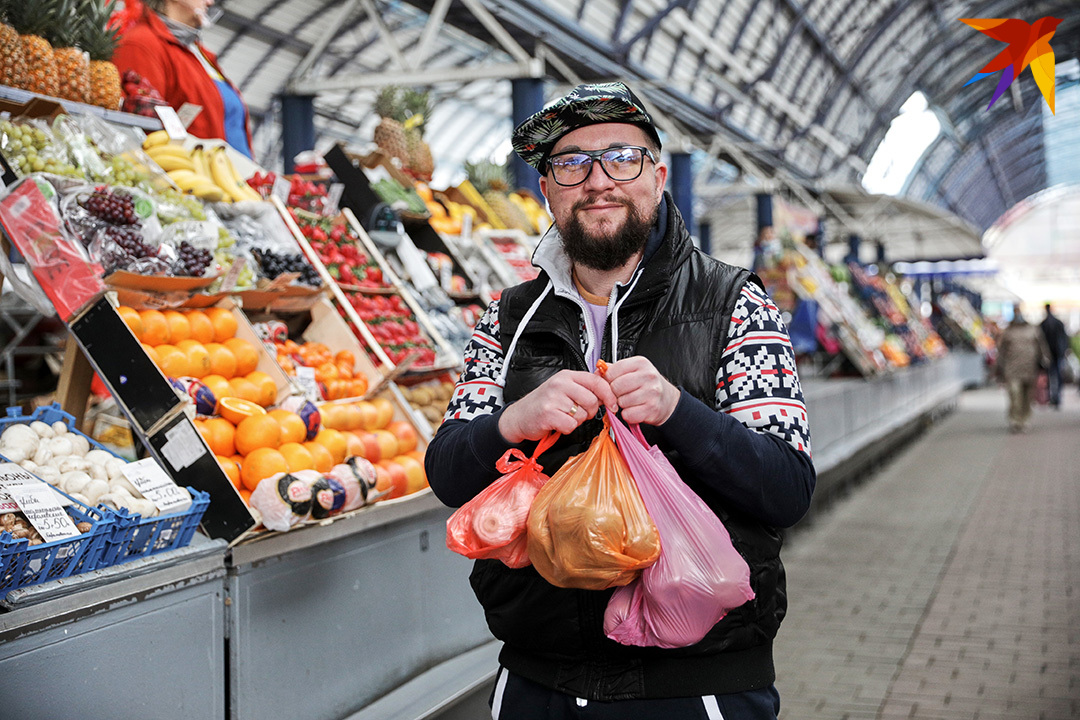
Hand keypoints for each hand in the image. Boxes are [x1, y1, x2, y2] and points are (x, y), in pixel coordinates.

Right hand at [498, 370, 618, 443]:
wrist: (519, 417)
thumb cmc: (543, 404)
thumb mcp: (564, 389)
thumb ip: (584, 387)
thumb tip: (607, 384)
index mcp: (566, 376)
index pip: (596, 381)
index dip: (609, 394)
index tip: (613, 404)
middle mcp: (560, 384)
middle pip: (591, 400)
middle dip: (589, 412)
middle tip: (577, 413)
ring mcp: (553, 398)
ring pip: (582, 414)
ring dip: (576, 421)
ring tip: (564, 417)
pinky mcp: (548, 414)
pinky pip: (570, 425)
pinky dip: (567, 428)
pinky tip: (558, 423)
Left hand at [604, 356, 680, 425]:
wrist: (667, 400)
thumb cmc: (648, 385)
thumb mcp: (633, 371)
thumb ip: (614, 369)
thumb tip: (597, 372)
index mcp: (640, 363)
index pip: (612, 371)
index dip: (608, 380)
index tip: (613, 383)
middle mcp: (647, 376)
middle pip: (615, 387)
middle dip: (615, 393)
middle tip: (623, 394)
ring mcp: (651, 392)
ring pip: (621, 402)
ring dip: (622, 405)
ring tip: (631, 401)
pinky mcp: (651, 409)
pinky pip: (628, 415)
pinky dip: (628, 415)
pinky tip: (635, 409)